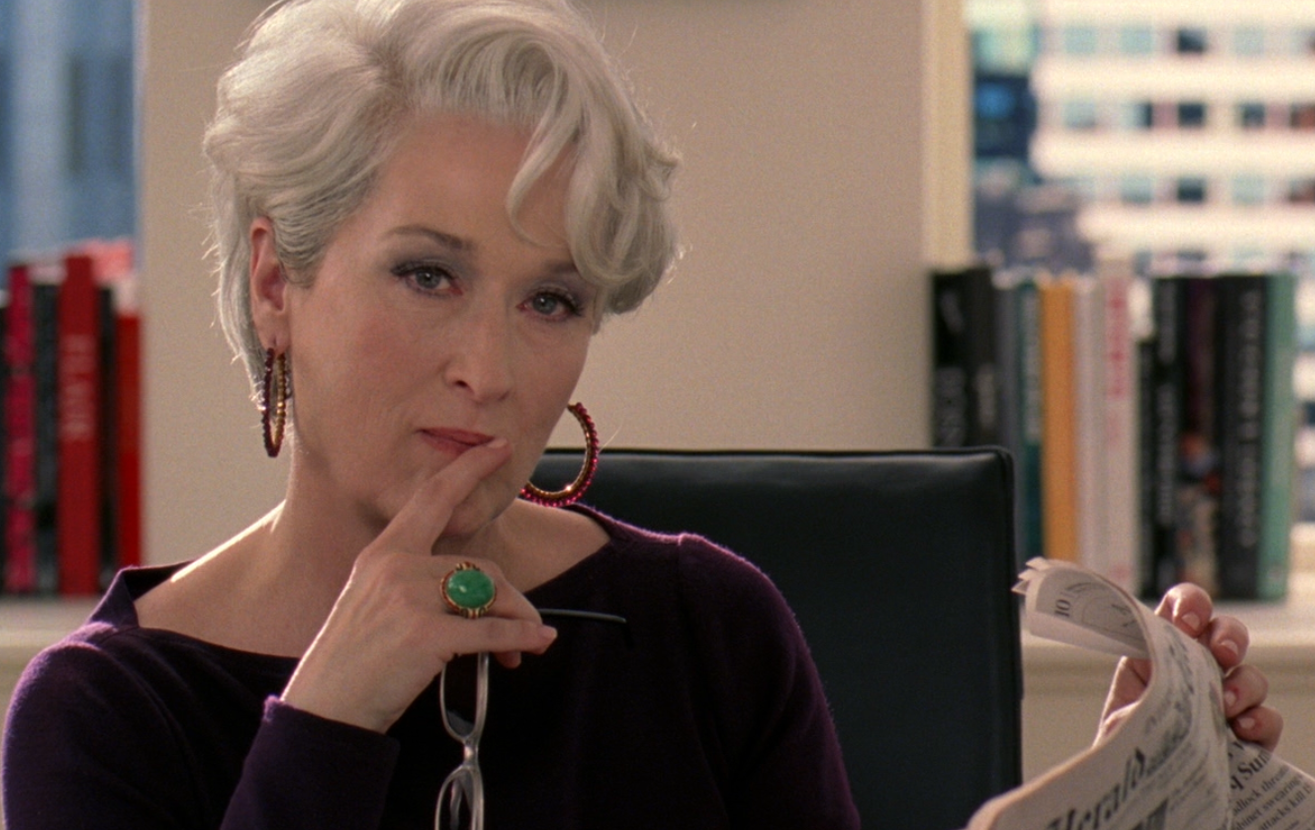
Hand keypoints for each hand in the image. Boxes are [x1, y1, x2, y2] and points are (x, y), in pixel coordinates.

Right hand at [280, 439, 558, 732]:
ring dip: (517, 622)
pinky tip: (534, 644)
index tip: (498, 447)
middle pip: (481, 567)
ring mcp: (409, 599)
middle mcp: (395, 566)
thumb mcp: (375, 604)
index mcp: (383, 552)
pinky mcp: (426, 634)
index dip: (469, 469)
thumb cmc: (354, 661)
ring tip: (523, 648)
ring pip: (491, 596)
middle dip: (511, 599)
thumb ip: (419, 584)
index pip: (432, 497)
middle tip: (526, 627)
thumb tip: (484, 593)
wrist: (325, 708)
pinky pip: (491, 631)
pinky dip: (520, 638)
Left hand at [1096, 583, 1282, 750]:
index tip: (1186, 622)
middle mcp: (1197, 671)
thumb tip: (1156, 659)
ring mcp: (1226, 701)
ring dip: (1243, 684)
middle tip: (1221, 654)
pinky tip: (1241, 730)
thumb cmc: (1124, 747)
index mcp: (1159, 653)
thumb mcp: (1119, 712)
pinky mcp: (1249, 736)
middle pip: (1225, 633)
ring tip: (1225, 705)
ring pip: (1251, 675)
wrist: (1138, 793)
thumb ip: (1138, 684)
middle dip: (1229, 636)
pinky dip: (1260, 720)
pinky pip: (1268, 718)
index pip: (1180, 609)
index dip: (1190, 604)